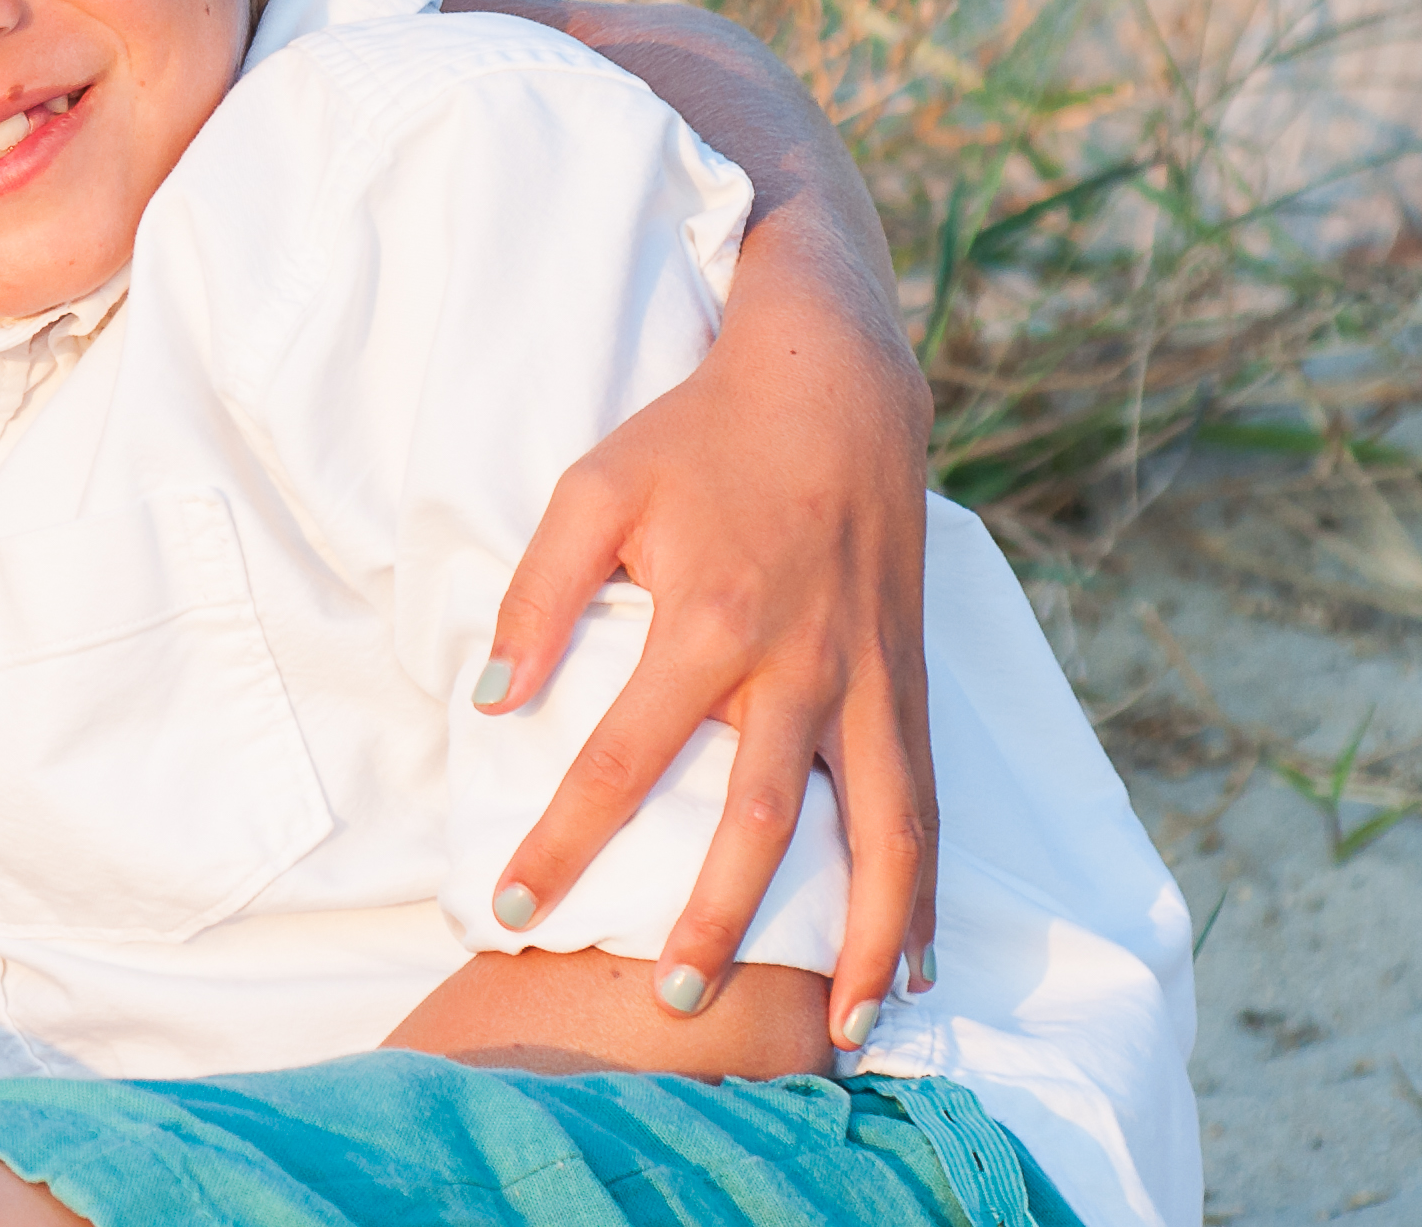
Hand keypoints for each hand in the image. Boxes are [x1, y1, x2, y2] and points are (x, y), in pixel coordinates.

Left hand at [478, 317, 935, 1049]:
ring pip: (881, 836)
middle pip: (758, 821)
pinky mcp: (911, 687)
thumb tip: (495, 701)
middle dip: (715, 921)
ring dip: (862, 940)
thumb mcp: (593, 487)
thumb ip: (539, 594)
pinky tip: (914, 965)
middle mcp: (802, 665)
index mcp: (711, 620)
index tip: (512, 907)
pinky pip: (927, 806)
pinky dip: (925, 894)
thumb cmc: (698, 438)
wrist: (835, 388)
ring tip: (841, 1033)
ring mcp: (869, 681)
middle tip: (664, 1001)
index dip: (563, 841)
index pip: (622, 760)